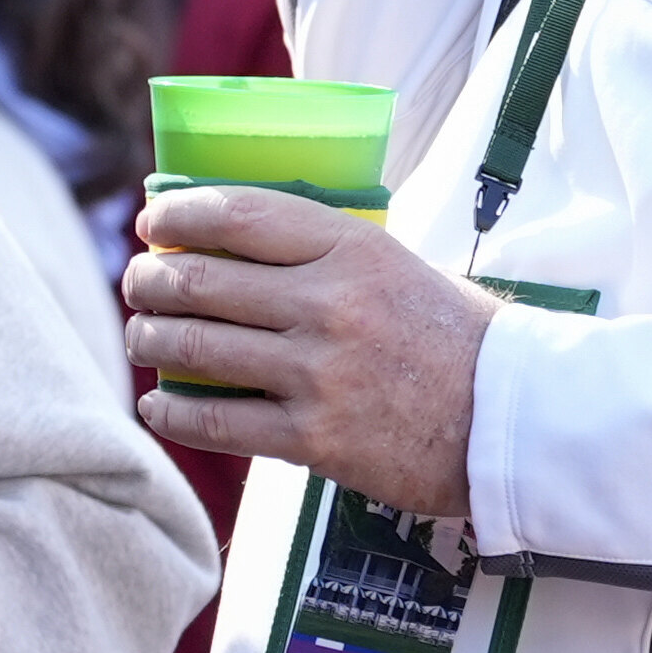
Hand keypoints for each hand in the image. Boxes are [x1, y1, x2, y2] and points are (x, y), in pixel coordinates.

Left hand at [124, 186, 489, 520]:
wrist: (513, 420)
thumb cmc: (457, 339)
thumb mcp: (399, 267)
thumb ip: (328, 254)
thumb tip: (239, 243)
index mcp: (353, 248)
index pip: (237, 214)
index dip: (178, 214)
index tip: (152, 221)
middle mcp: (330, 304)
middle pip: (201, 280)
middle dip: (150, 278)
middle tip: (138, 282)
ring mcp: (319, 373)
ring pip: (197, 347)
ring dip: (151, 338)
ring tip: (142, 335)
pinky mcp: (315, 438)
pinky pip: (218, 421)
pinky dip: (174, 411)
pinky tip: (158, 403)